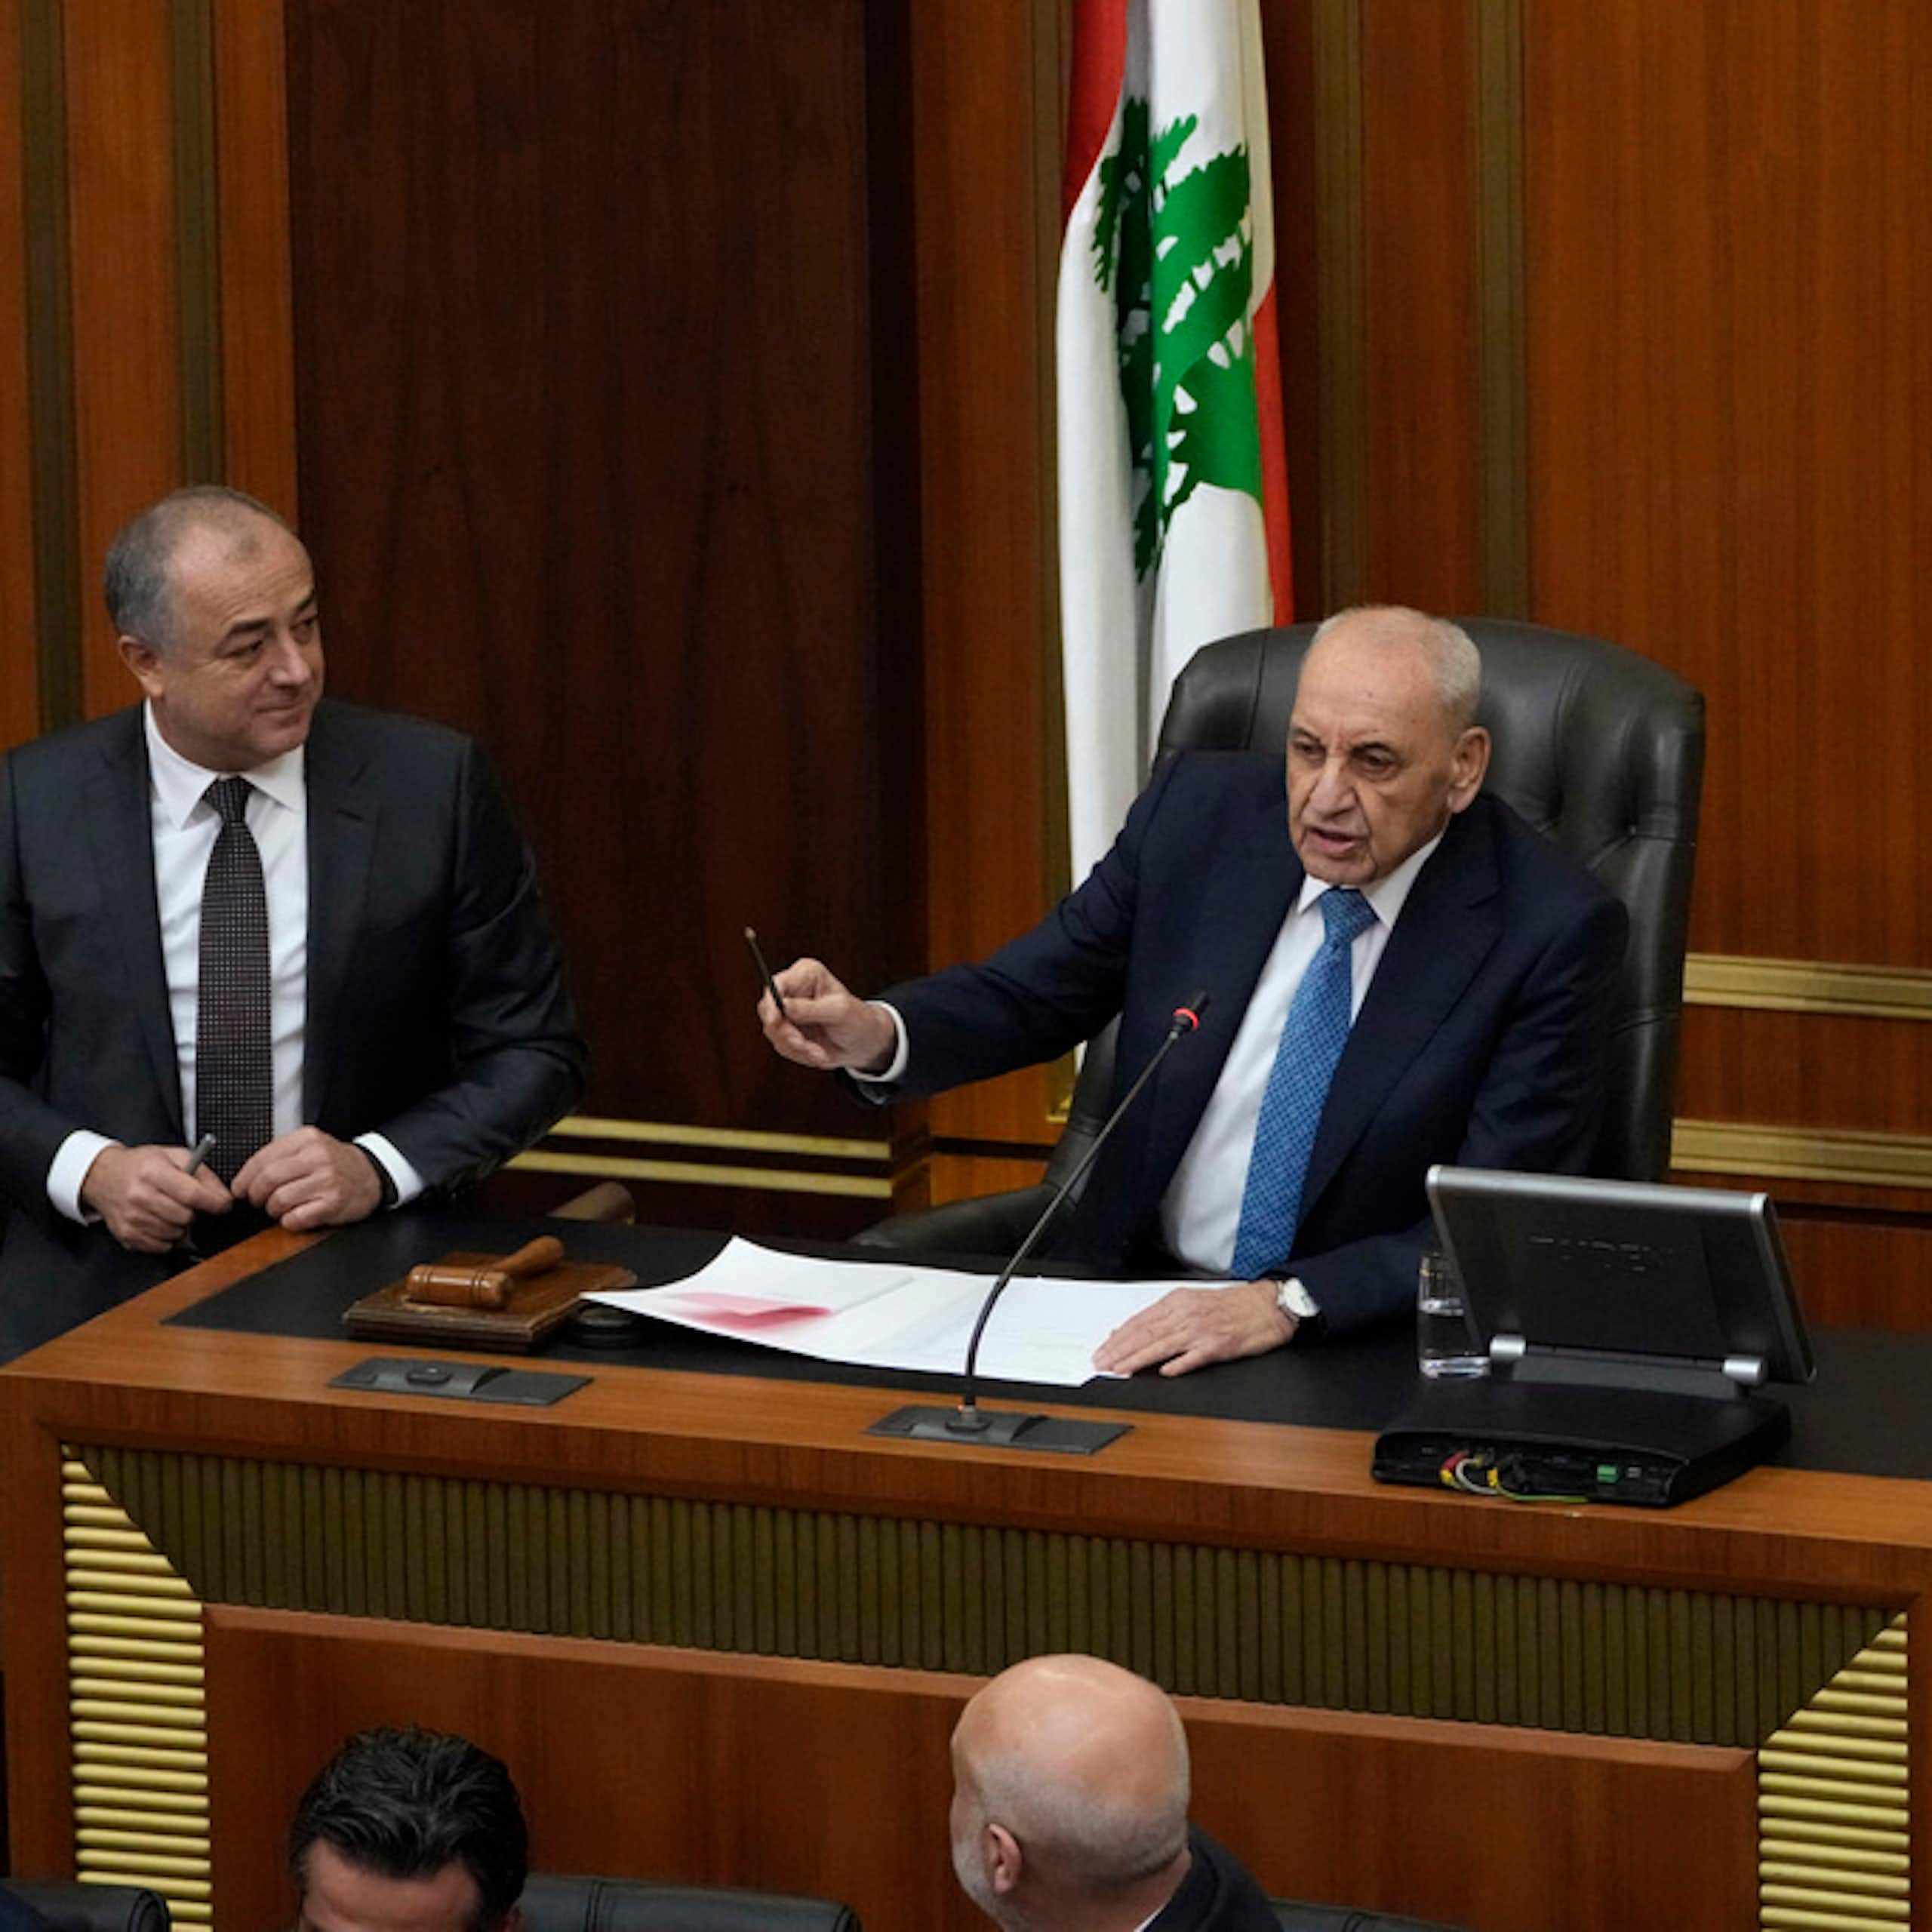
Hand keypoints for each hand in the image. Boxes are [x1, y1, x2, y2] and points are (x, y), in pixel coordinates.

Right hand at [80, 1144, 232, 1253]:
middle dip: (194, 1212)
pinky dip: (167, 1237)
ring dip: (180, 1225)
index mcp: (153, 1172)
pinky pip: (161, 1246)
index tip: (224, 1204)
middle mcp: (139, 1196)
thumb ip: (203, 1174)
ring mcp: (131, 1218)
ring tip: (170, 1210)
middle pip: (186, 1217)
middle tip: (187, 1203)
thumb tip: (223, 1196)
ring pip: (176, 1234)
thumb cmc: (141, 1165)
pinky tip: (160, 1221)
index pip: (194, 1195)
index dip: (216, 1203)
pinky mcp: (126, 1235)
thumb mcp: (174, 1156)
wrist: (103, 1176)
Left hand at [230, 1127, 382, 1230]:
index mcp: (307, 1139)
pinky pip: (295, 1218)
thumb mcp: (311, 1147)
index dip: (244, 1178)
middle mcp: (318, 1157)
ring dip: (273, 1210)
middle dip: (255, 1195)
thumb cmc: (336, 1164)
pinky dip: (289, 1221)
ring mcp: (327, 1181)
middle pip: (267, 1179)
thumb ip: (281, 1155)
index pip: (262, 1158)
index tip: (239, 1189)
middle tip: (257, 1201)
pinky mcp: (333, 1203)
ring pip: (279, 1200)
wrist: (372, 1175)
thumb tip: (246, 1177)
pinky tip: (296, 1215)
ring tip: (280, 1208)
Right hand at [758, 957, 896, 1073]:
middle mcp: (793, 990)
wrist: (865, 1043)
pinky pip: (782, 1046)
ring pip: (774, 1032)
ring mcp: (788, 1013)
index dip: (771, 1002)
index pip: (776, 984)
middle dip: (787, 1033)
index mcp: (805, 974)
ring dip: (797, 1047)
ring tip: (819, 1051)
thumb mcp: (838, 1011)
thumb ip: (809, 1008)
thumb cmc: (858, 1020)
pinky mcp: (788, 1031)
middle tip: (803, 1044)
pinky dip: (800, 1054)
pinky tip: (817, 1052)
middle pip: (769, 1010)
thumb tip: (783, 1005)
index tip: (775, 1020)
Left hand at [1093, 1280, 1295, 1377]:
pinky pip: (1193, 1358)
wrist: (1268, 1305)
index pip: (1140, 1322)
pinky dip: (1176, 1365)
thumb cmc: (1233, 1306)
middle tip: (1102, 1363)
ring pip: (1161, 1346)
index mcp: (1178, 1302)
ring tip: (1120, 1370)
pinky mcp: (1218, 1346)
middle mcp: (1186, 1314)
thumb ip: (1164, 1316)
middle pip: (1145, 1334)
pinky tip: (1162, 1373)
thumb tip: (1131, 1329)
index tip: (1103, 1351)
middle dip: (1120, 1351)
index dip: (1118, 1338)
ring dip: (1137, 1360)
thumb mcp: (1193, 1302)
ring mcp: (1201, 1331)